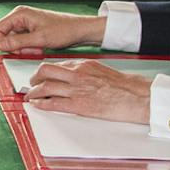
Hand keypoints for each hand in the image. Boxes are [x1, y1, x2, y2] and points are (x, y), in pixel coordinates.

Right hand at [0, 6, 104, 54]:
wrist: (79, 30)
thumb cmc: (64, 29)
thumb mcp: (39, 39)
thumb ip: (17, 42)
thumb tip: (0, 45)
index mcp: (19, 14)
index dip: (3, 42)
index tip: (15, 49)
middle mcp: (20, 17)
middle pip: (4, 36)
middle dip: (16, 46)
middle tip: (30, 49)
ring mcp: (25, 24)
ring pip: (13, 40)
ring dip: (23, 48)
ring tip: (37, 48)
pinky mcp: (30, 30)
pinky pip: (22, 41)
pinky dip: (28, 47)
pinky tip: (39, 47)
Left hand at [23, 58, 152, 124]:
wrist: (138, 97)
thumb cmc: (124, 86)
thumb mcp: (102, 71)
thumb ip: (86, 72)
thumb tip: (73, 76)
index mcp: (84, 64)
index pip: (57, 65)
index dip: (45, 72)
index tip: (41, 76)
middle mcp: (77, 74)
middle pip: (45, 71)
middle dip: (34, 78)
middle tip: (32, 84)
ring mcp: (77, 89)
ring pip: (46, 87)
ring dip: (34, 93)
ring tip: (31, 97)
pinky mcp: (79, 105)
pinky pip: (53, 103)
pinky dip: (41, 104)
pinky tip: (37, 105)